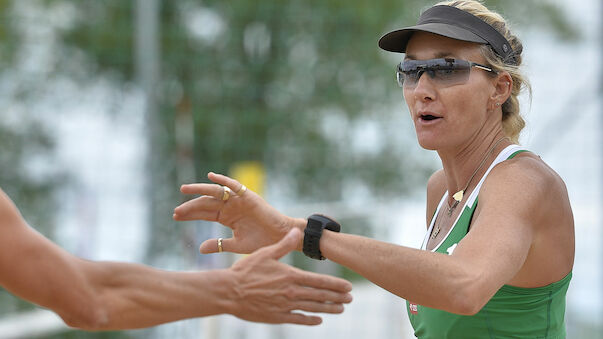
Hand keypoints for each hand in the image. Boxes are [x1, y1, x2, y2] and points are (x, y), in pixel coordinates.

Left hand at [173, 172, 296, 253]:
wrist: (281, 238)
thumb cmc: (262, 242)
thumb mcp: (237, 245)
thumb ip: (220, 245)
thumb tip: (199, 248)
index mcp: (227, 217)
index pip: (204, 213)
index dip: (190, 214)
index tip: (175, 216)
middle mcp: (230, 207)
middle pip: (206, 203)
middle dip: (190, 206)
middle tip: (176, 210)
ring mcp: (238, 200)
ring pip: (215, 192)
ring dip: (200, 189)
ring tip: (184, 189)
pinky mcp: (248, 196)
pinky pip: (234, 186)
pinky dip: (223, 180)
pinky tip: (211, 176)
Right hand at [225, 228, 352, 324]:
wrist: (229, 292)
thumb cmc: (246, 271)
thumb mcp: (265, 253)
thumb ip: (283, 245)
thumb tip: (297, 231)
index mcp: (291, 276)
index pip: (319, 281)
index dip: (335, 285)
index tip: (348, 287)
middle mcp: (291, 292)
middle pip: (320, 296)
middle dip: (337, 297)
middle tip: (350, 299)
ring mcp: (285, 306)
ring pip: (312, 308)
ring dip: (328, 309)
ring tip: (341, 309)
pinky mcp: (277, 317)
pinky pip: (298, 319)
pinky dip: (310, 320)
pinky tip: (318, 321)